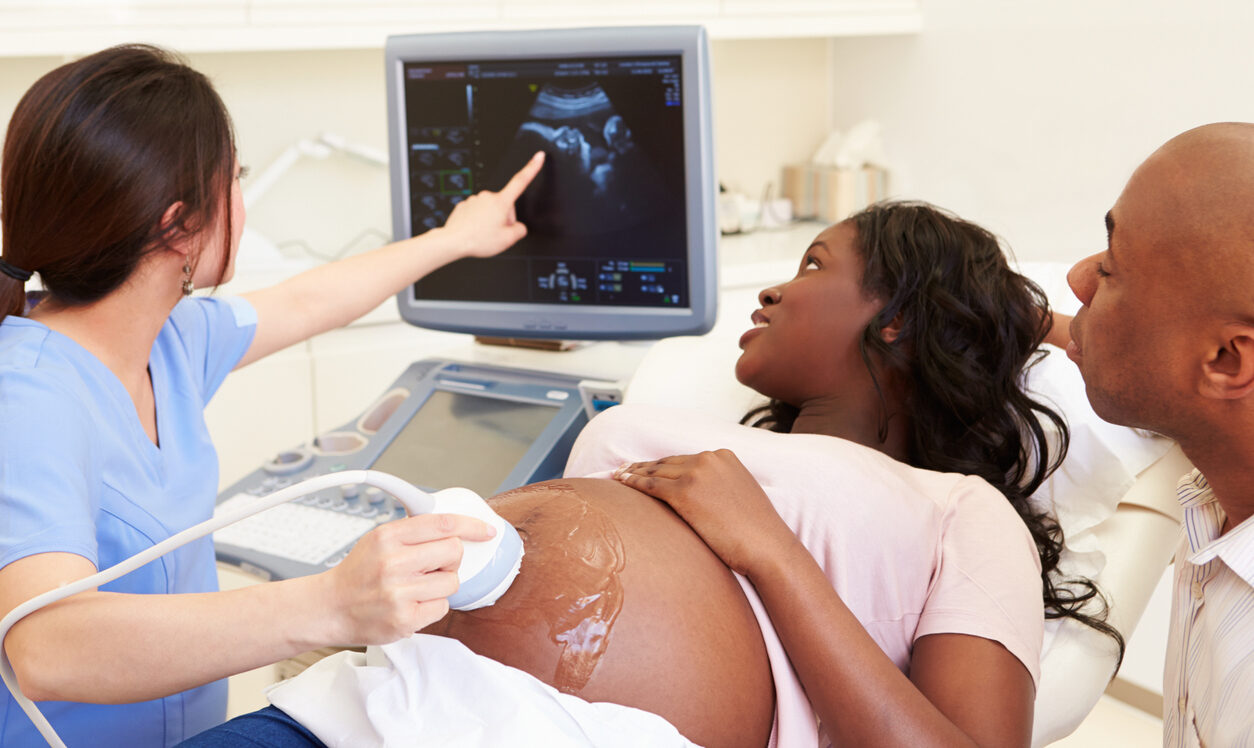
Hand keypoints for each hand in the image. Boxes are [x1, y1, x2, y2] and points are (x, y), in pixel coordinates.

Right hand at [322, 513, 495, 644]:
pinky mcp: (405, 620)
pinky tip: (413, 603)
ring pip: (452, 582)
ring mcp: (399, 593)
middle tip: (434, 564)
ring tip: (417, 586)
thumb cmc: (358, 573)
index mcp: (388, 537)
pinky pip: (442, 607)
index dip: (471, 525)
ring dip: (441, 584)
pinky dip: (433, 605)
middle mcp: (393, 563)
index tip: (485, 530)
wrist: (330, 608)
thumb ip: (413, 531)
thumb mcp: (378, 538)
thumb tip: (455, 526)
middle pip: (454, 552)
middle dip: (450, 558)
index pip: (442, 523)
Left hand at [441, 151, 544, 258]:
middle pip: (505, 205)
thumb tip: (518, 227)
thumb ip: (520, 230)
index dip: (532, 167)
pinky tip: (475, 231)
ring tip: (483, 233)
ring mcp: (475, 200)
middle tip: (496, 232)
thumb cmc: (478, 240)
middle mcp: (487, 197)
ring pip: (490, 210)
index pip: (521, 181)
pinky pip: (477, 213)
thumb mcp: (508, 240)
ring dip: (490, 220)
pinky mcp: (464, 205)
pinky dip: (478, 221)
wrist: (454, 241)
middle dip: (504, 218)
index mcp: (501, 202)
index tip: (538, 156)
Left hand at [614, 450, 796, 576]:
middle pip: (667, 462)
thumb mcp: (740, 495)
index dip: (663, 464)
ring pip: (656, 471)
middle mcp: (709, 459)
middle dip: (644, 465)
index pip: (685, 459)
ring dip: (634, 472)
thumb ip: (720, 486)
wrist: (767, 546)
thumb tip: (702, 496)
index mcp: (724, 456)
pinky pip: (651, 485)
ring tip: (618, 475)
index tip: (646, 466)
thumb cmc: (756, 531)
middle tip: (624, 468)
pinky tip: (621, 482)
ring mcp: (696, 474)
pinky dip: (633, 482)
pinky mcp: (685, 492)